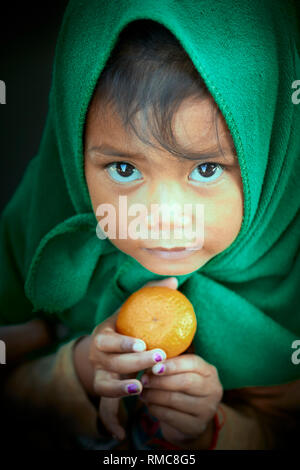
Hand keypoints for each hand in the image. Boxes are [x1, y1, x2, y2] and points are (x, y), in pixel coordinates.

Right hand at [88, 276, 178, 440]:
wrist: (108, 345)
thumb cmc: (125, 324)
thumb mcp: (133, 308)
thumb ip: (152, 294)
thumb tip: (174, 281)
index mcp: (103, 334)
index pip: (107, 340)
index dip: (122, 343)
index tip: (142, 343)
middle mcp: (97, 356)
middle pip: (110, 364)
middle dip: (133, 362)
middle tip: (157, 359)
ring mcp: (100, 375)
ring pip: (104, 387)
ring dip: (121, 390)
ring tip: (140, 388)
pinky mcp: (106, 391)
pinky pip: (105, 407)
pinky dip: (111, 420)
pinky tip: (120, 434)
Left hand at [139, 348, 222, 448]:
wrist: (189, 421)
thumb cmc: (181, 389)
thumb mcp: (181, 373)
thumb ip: (170, 363)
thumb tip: (148, 353)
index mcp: (209, 372)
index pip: (193, 363)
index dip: (172, 364)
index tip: (154, 366)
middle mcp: (213, 390)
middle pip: (185, 381)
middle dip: (160, 380)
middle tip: (143, 380)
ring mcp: (207, 410)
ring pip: (176, 400)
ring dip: (154, 395)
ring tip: (142, 392)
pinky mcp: (197, 427)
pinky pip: (171, 416)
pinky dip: (156, 409)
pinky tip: (148, 405)